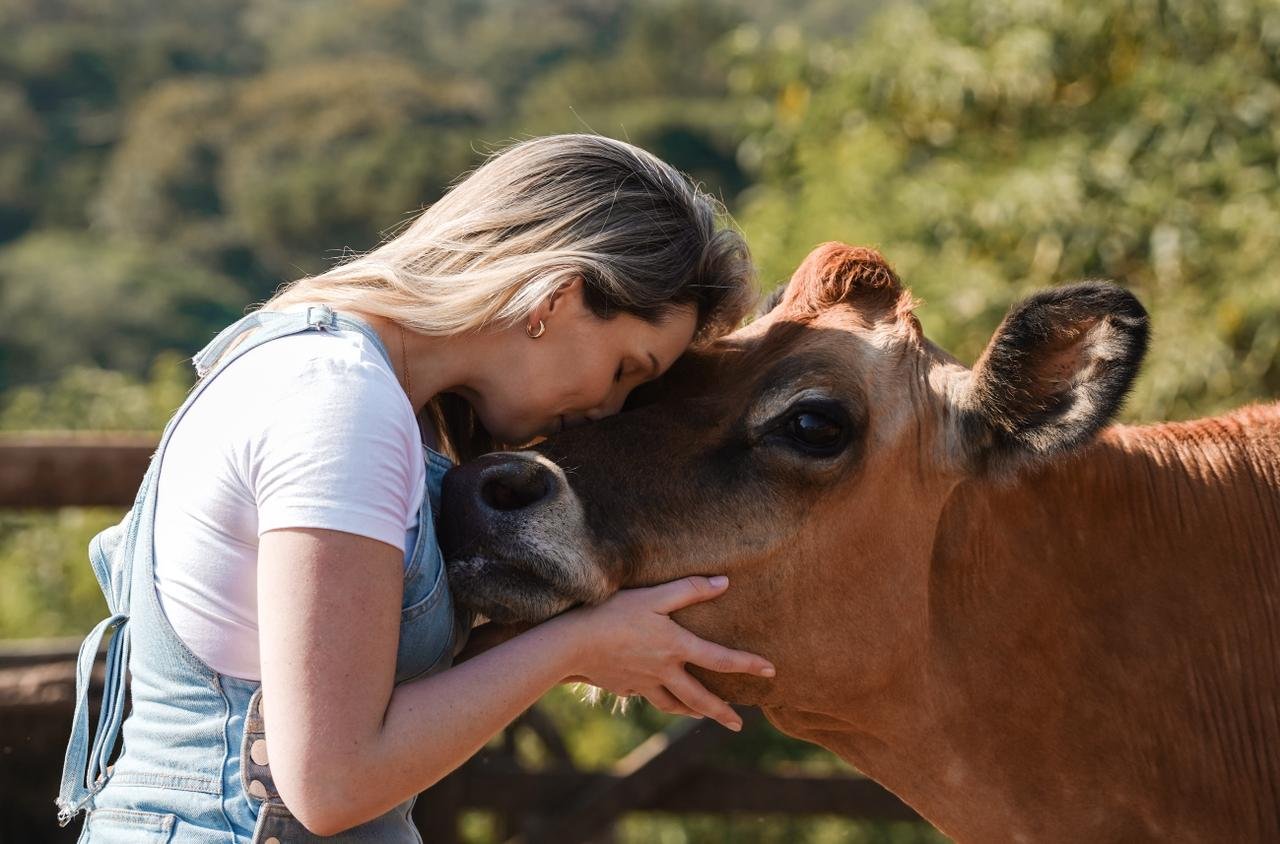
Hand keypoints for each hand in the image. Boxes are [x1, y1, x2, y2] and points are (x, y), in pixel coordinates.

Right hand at [557, 575, 773, 730]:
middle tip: (738, 725)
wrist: (572, 643)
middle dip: (722, 712)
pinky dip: (659, 700)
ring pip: (674, 704)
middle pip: (700, 698)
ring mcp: (644, 683)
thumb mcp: (653, 595)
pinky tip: (658, 697)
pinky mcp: (625, 687)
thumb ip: (689, 590)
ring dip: (692, 711)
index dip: (748, 664)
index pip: (720, 658)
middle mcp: (664, 671)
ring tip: (702, 716)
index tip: (770, 671)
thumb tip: (724, 582)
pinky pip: (647, 697)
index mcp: (676, 647)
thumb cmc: (613, 613)